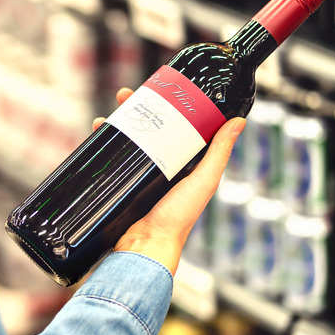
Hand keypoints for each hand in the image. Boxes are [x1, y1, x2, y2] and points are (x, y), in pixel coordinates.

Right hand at [93, 88, 245, 274]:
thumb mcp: (204, 180)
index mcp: (182, 164)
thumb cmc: (179, 219)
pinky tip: (96, 134)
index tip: (157, 88)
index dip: (165, 105)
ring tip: (106, 115)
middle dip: (133, 108)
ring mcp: (137, 175)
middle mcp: (160, 166)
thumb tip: (238, 120)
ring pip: (125, 140)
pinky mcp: (119, 184)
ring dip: (114, 123)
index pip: (174, 125)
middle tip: (124, 95)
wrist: (145, 245)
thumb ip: (219, 152)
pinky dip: (102, 144)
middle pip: (145, 128)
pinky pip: (110, 159)